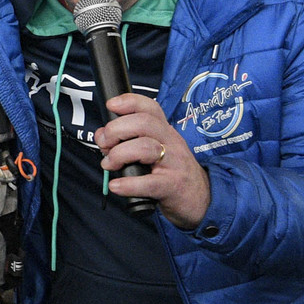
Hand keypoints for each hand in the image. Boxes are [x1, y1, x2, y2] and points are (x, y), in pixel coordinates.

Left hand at [92, 93, 212, 229]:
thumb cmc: (171, 174)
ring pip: (145, 148)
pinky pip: (149, 182)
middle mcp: (171, 143)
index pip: (150, 108)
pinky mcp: (173, 186)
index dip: (129, 102)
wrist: (201, 200)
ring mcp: (174, 164)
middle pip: (144, 123)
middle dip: (117, 130)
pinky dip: (128, 184)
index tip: (111, 105)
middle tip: (105, 144)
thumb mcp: (153, 153)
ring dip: (119, 154)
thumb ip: (127, 142)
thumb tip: (102, 135)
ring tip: (109, 165)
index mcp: (165, 132)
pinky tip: (116, 186)